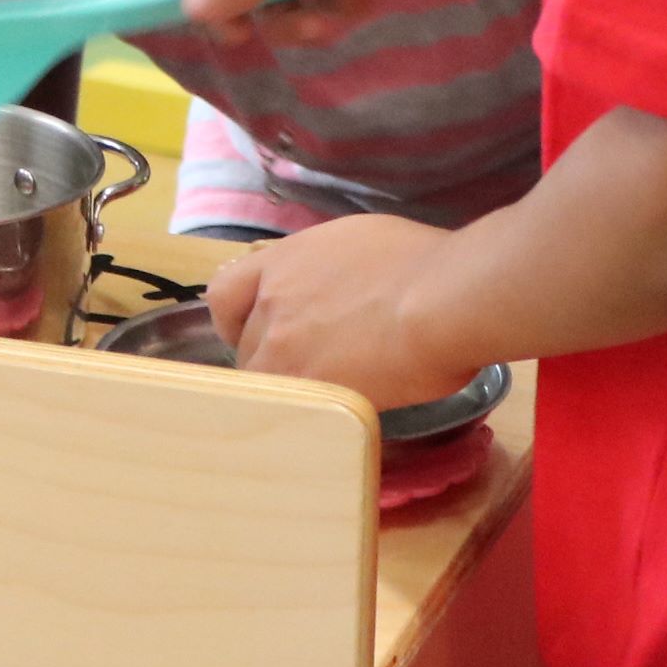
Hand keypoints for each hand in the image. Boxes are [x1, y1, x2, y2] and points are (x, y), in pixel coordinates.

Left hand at [199, 215, 473, 412]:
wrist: (441, 300)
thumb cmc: (421, 262)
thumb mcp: (358, 242)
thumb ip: (327, 269)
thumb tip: (337, 286)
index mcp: (282, 261)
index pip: (225, 295)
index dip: (239, 320)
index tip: (260, 333)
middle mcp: (272, 302)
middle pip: (247, 346)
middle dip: (272, 360)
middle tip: (313, 371)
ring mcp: (285, 348)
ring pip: (263, 386)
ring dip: (289, 394)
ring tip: (327, 401)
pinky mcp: (307, 390)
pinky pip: (290, 413)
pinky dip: (305, 420)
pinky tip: (332, 423)